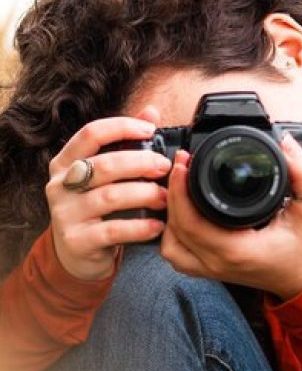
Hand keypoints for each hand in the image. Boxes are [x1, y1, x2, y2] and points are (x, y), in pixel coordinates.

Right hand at [46, 107, 170, 280]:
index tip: (150, 130)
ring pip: (110, 197)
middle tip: (165, 167)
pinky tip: (157, 226)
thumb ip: (126, 143)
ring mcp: (65, 214)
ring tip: (166, 198)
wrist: (77, 254)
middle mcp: (60, 185)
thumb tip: (151, 111)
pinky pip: (113, 230)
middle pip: (104, 165)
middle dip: (141, 163)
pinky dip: (140, 227)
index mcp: (66, 162)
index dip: (122, 127)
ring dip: (145, 194)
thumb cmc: (97, 208)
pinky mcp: (77, 241)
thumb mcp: (106, 175)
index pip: (91, 133)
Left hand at [161, 134, 301, 299]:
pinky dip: (175, 236)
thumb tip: (287, 143)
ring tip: (181, 191)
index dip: (179, 188)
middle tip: (183, 166)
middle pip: (174, 229)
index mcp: (237, 249)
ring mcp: (214, 270)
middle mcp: (220, 263)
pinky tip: (185, 216)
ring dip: (169, 218)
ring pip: (171, 246)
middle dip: (172, 193)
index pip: (190, 220)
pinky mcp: (213, 271)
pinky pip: (180, 256)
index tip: (184, 162)